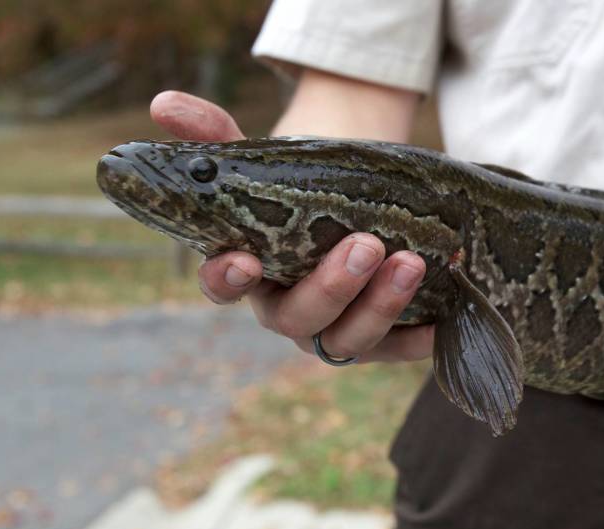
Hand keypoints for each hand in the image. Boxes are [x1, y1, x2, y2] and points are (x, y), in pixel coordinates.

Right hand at [149, 91, 433, 361]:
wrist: (361, 211)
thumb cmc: (303, 194)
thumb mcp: (265, 162)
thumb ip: (218, 135)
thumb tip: (164, 102)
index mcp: (250, 271)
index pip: (224, 286)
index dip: (227, 280)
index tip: (243, 260)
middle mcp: (288, 309)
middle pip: (297, 318)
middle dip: (331, 287)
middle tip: (366, 246)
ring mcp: (334, 329)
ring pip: (347, 339)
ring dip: (379, 307)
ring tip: (412, 263)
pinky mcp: (380, 341)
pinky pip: (396, 351)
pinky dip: (416, 341)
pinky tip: (439, 322)